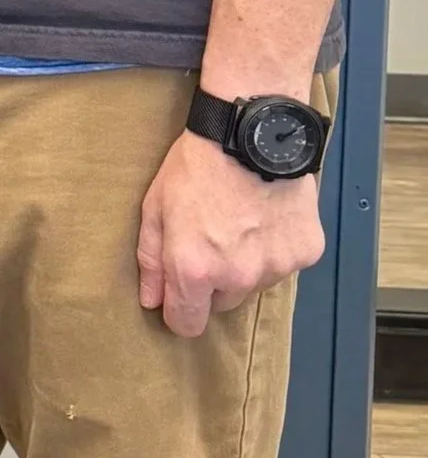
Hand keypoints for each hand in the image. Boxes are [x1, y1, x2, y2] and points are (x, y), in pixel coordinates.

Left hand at [138, 128, 324, 337]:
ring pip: (255, 284)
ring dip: (247, 264)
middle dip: (214, 281)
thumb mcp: (156, 209)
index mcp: (194, 270)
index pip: (187, 324)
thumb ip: (152, 261)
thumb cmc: (198, 167)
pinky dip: (277, 247)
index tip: (181, 293)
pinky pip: (285, 264)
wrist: (251, 133)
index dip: (180, 311)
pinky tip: (267, 216)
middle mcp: (238, 276)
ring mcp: (276, 266)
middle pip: (222, 303)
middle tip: (212, 238)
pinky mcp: (306, 252)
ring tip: (241, 221)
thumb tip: (152, 300)